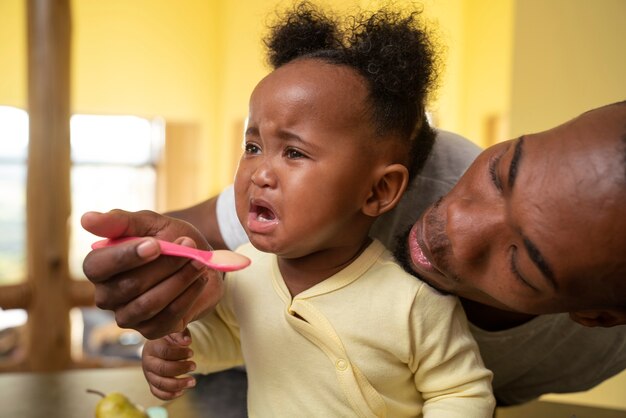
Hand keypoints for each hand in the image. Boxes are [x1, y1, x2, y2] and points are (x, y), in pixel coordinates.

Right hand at [81, 209, 223, 338]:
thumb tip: (85, 219)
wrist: (201, 261)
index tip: (155, 245)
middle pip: (129, 286)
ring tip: (199, 261)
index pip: (97, 266)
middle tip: (190, 246)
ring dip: (179, 280)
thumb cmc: (171, 239)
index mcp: (100, 267)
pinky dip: (189, 295)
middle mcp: (107, 295)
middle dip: (164, 265)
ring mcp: (128, 316)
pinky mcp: (151, 330)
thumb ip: (120, 221)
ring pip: (149, 304)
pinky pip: (168, 317)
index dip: (126, 257)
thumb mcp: (150, 223)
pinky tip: (200, 279)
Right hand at [142, 328, 195, 399]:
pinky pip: (158, 393)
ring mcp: (149, 375)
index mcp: (151, 347)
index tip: (191, 353)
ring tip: (193, 381)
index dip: (179, 353)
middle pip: (162, 369)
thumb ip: (181, 334)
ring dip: (178, 384)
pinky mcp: (152, 384)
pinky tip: (183, 391)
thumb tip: (187, 342)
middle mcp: (147, 362)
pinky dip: (170, 395)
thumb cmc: (169, 338)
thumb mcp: (175, 331)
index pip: (164, 352)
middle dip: (180, 369)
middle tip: (194, 366)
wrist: (161, 345)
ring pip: (160, 384)